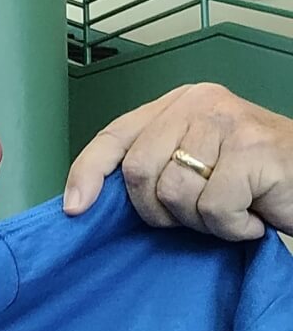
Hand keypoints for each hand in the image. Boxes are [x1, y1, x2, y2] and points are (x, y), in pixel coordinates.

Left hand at [64, 83, 292, 238]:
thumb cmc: (251, 181)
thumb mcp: (192, 165)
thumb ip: (150, 167)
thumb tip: (86, 200)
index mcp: (177, 103)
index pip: (115, 135)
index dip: (88, 173)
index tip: (75, 209)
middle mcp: (200, 103)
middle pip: (138, 171)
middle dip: (159, 210)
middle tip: (196, 214)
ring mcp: (228, 123)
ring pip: (174, 193)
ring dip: (200, 221)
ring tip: (230, 210)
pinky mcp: (254, 151)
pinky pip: (214, 208)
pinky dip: (232, 227)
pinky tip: (253, 217)